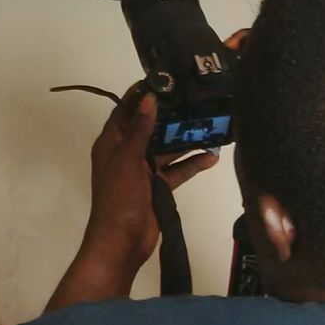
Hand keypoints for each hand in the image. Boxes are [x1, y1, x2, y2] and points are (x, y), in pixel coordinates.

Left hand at [45, 92, 217, 311]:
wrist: (122, 244)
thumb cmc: (119, 199)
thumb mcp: (128, 160)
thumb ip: (139, 130)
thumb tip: (149, 98)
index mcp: (112, 142)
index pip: (125, 111)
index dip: (141, 96)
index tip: (164, 80)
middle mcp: (126, 152)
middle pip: (150, 127)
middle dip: (171, 116)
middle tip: (196, 99)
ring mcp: (143, 170)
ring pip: (166, 148)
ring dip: (185, 139)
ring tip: (210, 124)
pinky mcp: (158, 187)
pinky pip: (176, 170)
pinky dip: (191, 163)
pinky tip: (212, 157)